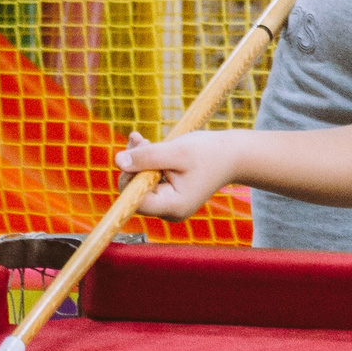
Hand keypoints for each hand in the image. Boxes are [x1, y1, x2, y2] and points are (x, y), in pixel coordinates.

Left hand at [118, 130, 243, 220]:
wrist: (233, 155)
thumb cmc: (209, 153)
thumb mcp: (175, 151)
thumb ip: (147, 157)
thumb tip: (118, 161)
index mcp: (173, 206)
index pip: (136, 200)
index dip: (129, 177)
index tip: (132, 153)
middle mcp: (169, 211)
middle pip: (135, 192)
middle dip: (134, 164)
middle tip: (140, 140)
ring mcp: (168, 204)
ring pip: (140, 183)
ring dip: (138, 160)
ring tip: (143, 139)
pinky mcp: (168, 194)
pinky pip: (148, 180)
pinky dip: (145, 162)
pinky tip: (146, 144)